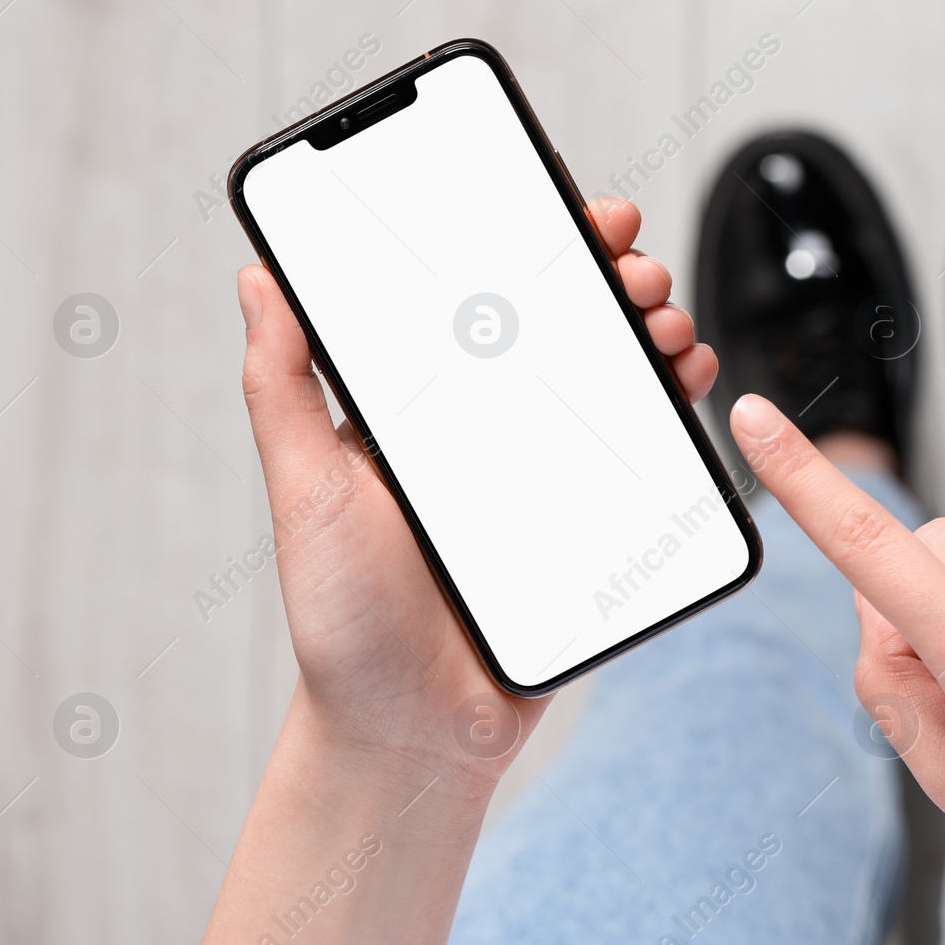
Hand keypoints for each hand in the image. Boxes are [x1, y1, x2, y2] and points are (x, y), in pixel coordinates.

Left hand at [238, 197, 712, 787]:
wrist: (413, 733)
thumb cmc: (346, 621)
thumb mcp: (306, 492)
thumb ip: (284, 390)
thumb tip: (258, 280)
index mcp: (421, 413)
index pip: (477, 306)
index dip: (525, 248)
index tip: (566, 210)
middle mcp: (485, 434)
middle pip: (556, 332)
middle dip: (603, 281)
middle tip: (628, 263)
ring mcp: (542, 478)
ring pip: (607, 384)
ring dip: (647, 336)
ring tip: (664, 321)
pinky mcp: (588, 529)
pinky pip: (639, 458)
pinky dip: (670, 410)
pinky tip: (685, 381)